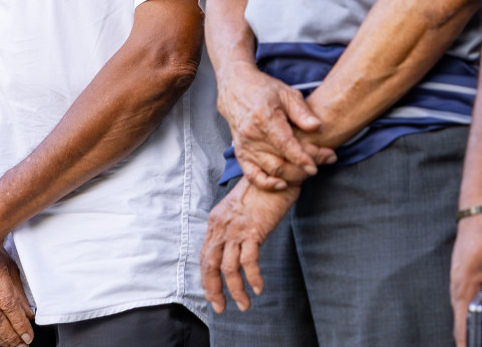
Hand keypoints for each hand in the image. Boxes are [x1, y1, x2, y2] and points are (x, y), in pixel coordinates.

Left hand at [201, 179, 297, 312]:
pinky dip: (253, 278)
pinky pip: (249, 261)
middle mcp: (221, 226)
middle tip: (220, 308)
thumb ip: (232, 227)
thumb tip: (233, 248)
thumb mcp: (240, 210)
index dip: (207, 278)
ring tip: (244, 305)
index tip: (213, 294)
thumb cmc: (262, 192)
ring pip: (228, 268)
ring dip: (235, 291)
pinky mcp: (253, 230)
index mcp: (216, 221)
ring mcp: (236, 229)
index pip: (205, 256)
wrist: (276, 173)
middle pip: (210, 265)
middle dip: (214, 290)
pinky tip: (259, 289)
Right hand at [215, 62, 334, 190]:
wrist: (236, 89)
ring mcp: (244, 146)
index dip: (302, 157)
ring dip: (291, 176)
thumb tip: (317, 127)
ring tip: (306, 172)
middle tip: (320, 166)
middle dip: (303, 169)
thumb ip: (302, 112)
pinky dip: (267, 183)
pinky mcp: (240, 153)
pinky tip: (282, 184)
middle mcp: (252, 135)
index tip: (318, 164)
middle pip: (280, 161)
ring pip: (270, 170)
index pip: (286, 144)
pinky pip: (252, 175)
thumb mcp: (287, 94)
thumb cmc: (265, 90)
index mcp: (264, 117)